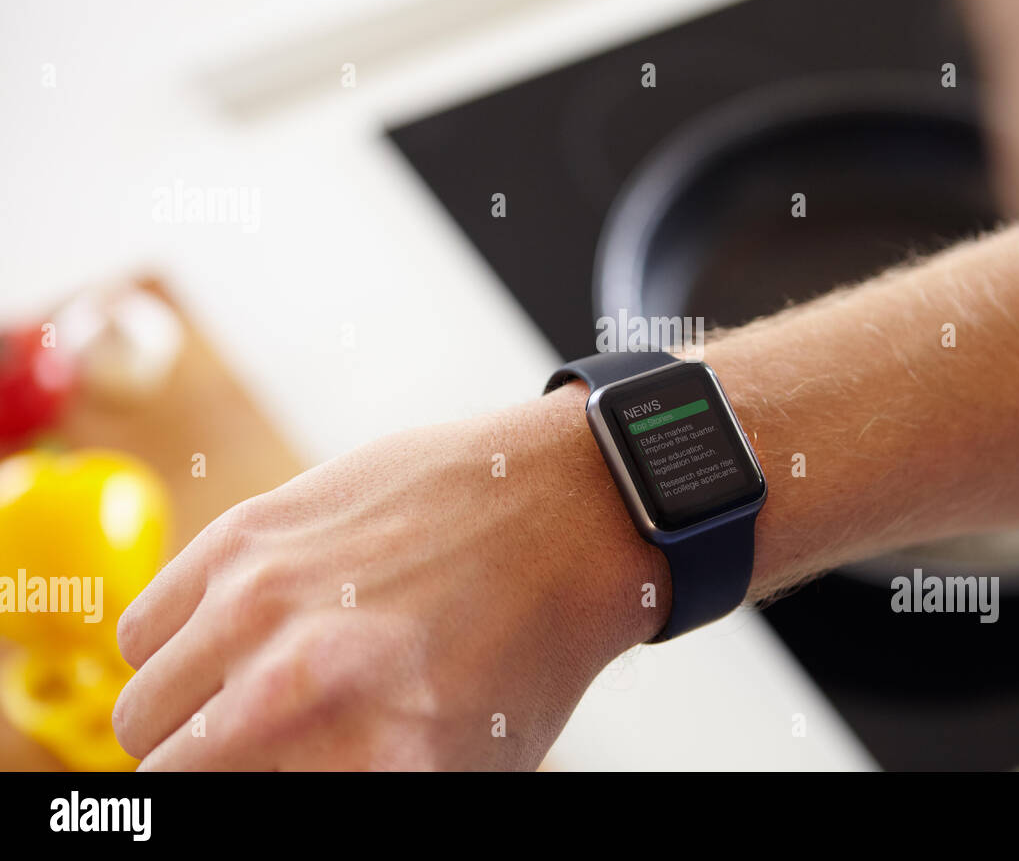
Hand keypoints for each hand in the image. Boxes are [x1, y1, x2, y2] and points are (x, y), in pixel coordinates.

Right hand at [112, 384, 667, 769]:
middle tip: (244, 759)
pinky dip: (176, 645)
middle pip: (163, 779)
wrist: (564, 515)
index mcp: (372, 767)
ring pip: (141, 710)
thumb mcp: (462, 769)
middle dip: (203, 778)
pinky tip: (236, 634)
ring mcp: (263, 606)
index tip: (249, 782)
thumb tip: (273, 782)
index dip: (232, 804)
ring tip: (243, 696)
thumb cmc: (527, 647)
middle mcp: (300, 692)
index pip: (217, 816)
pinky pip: (141, 628)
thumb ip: (352, 789)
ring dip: (183, 717)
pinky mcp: (246, 535)